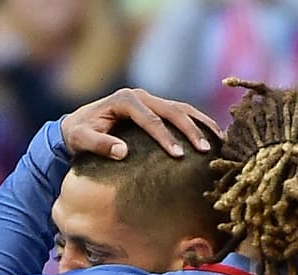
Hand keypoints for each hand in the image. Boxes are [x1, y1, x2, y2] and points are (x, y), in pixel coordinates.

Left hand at [60, 88, 222, 160]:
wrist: (78, 123)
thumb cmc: (79, 133)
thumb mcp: (81, 140)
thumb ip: (99, 144)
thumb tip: (122, 152)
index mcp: (125, 100)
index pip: (151, 119)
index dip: (166, 137)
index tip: (179, 155)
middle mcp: (141, 95)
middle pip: (173, 110)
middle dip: (191, 130)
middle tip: (206, 150)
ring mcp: (151, 99)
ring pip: (182, 108)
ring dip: (201, 124)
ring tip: (219, 142)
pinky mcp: (157, 106)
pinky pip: (182, 112)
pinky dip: (198, 122)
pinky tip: (213, 136)